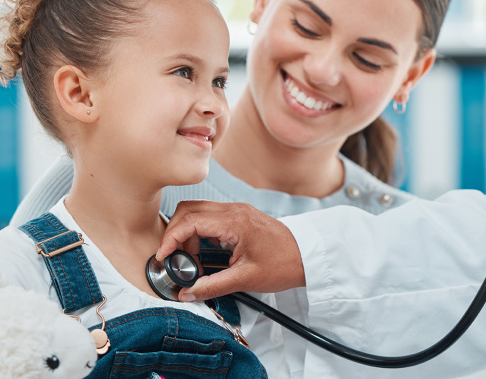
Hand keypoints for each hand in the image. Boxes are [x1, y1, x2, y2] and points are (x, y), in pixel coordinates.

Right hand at [156, 200, 305, 300]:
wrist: (306, 255)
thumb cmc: (283, 264)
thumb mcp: (245, 279)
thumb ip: (212, 286)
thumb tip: (186, 293)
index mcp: (234, 221)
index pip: (190, 220)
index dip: (171, 238)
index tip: (163, 256)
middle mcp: (234, 210)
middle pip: (189, 208)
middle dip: (175, 232)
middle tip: (173, 258)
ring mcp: (237, 210)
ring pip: (198, 210)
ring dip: (187, 232)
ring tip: (190, 260)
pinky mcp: (239, 216)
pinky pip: (210, 216)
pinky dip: (199, 232)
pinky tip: (203, 253)